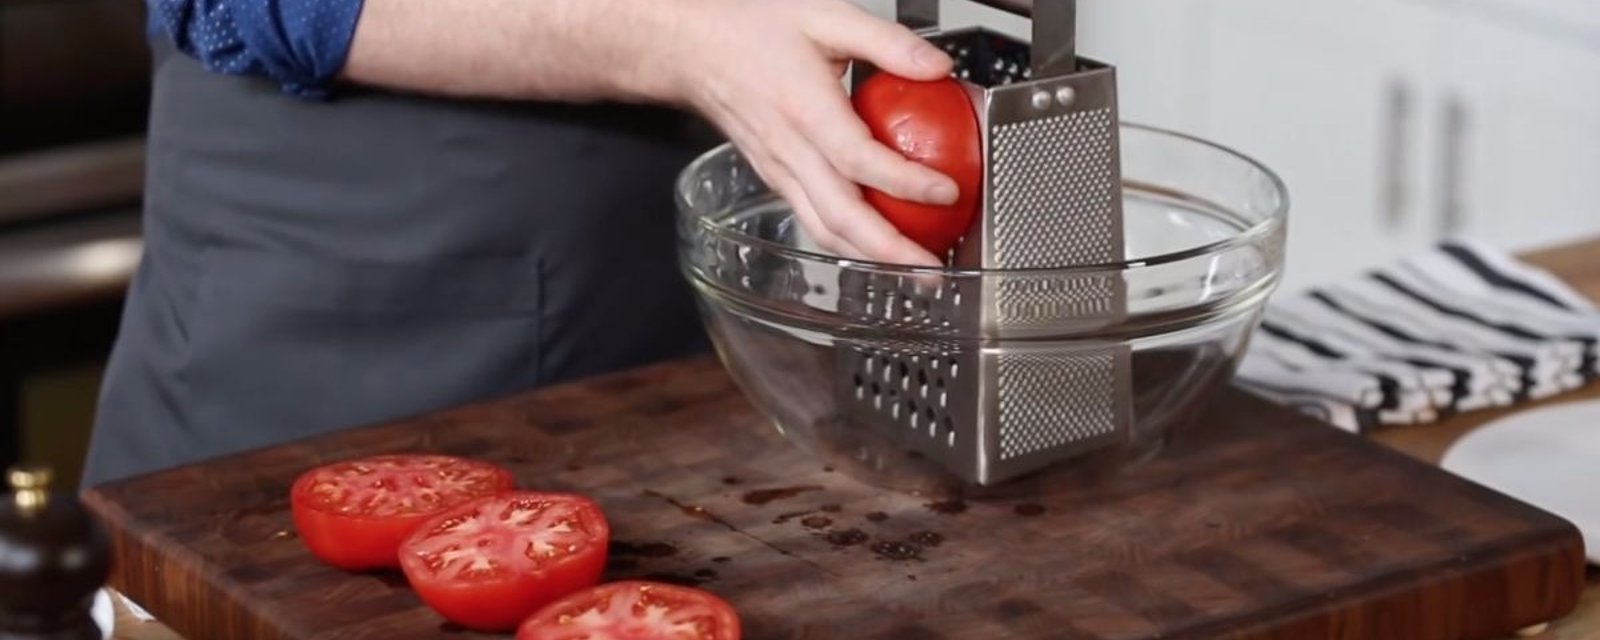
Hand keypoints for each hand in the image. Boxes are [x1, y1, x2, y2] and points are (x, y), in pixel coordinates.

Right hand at [667, 0, 959, 266]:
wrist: (693, 46)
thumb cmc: (752, 26)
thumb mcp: (825, 14)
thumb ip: (886, 40)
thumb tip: (938, 66)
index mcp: (804, 108)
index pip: (859, 160)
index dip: (905, 181)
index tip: (946, 192)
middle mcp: (789, 150)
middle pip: (841, 216)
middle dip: (890, 251)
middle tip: (932, 269)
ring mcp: (779, 171)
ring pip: (824, 229)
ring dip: (870, 258)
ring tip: (912, 272)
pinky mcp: (775, 180)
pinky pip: (813, 219)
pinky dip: (848, 241)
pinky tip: (877, 246)